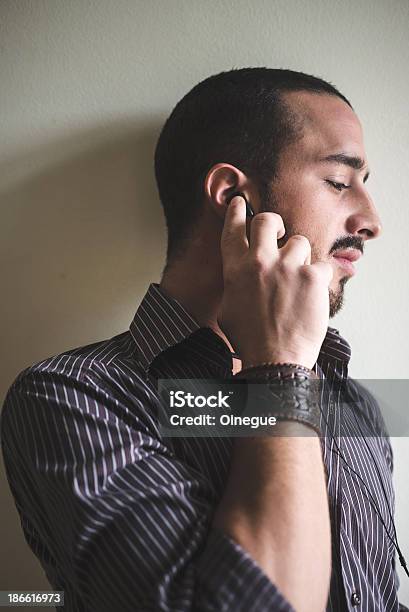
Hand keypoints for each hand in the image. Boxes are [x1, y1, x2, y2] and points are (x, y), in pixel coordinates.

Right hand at [217, 196, 333, 369]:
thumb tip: (241, 275)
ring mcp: (288, 268)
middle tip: (278, 231)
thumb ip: (235, 284)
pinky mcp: (312, 278)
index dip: (237, 211)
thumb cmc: (249, 339)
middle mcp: (260, 262)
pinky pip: (319, 266)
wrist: (275, 360)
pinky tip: (311, 296)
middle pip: (267, 220)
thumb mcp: (228, 309)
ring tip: (297, 280)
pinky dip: (317, 279)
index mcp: (236, 269)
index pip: (234, 228)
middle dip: (274, 222)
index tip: (241, 203)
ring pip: (299, 242)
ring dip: (299, 257)